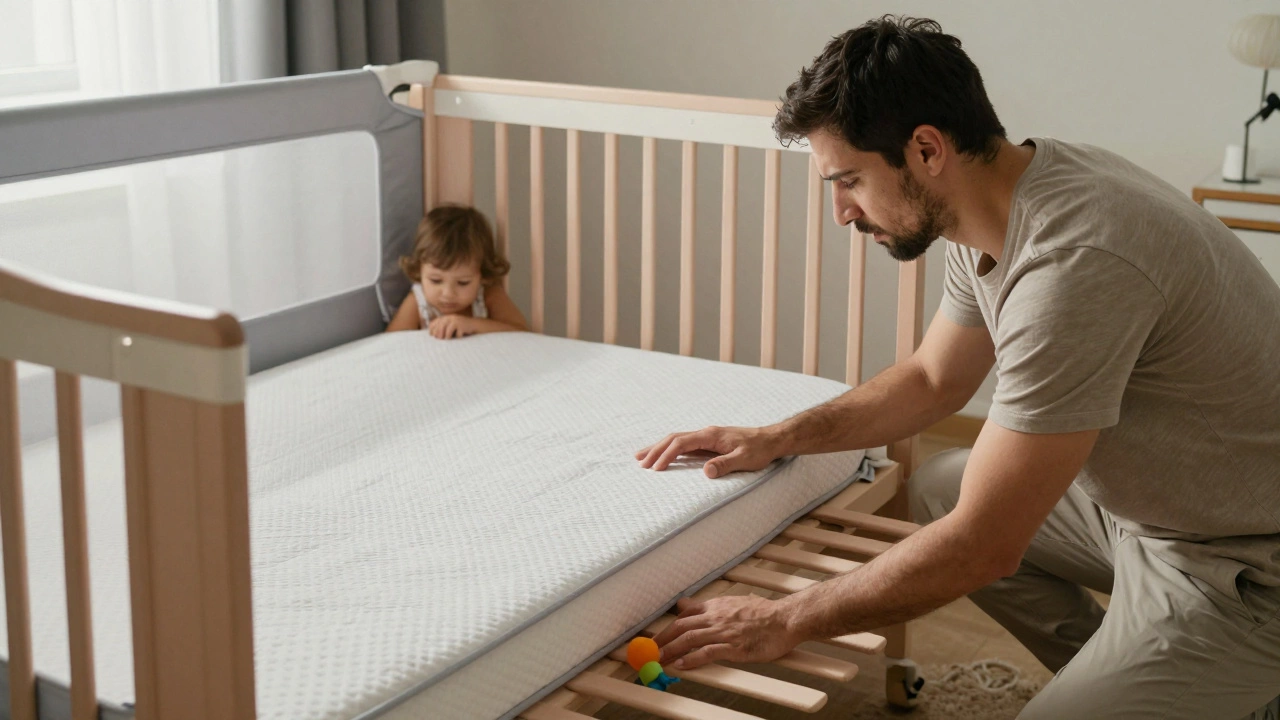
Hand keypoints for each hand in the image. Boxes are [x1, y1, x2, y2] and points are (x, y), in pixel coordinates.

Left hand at [428, 315, 474, 339]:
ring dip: (447, 338)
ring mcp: (455, 321)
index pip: (433, 324)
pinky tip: (460, 337)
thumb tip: (433, 336)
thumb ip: (441, 328)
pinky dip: (458, 338)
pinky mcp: (462, 325)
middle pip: (439, 328)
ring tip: (449, 340)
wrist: (474, 324)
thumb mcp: (449, 326)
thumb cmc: (459, 328)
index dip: (432, 332)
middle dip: (439, 336)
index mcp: (444, 317)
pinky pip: (457, 335)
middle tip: (441, 341)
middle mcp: (449, 318)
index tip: (434, 337)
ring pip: (447, 332)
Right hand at [635, 425, 780, 477]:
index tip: (655, 468)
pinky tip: (664, 457)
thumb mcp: (745, 459)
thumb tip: (705, 472)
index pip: (682, 443)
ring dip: (659, 448)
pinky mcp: (709, 443)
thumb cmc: (759, 450)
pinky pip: (684, 445)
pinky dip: (670, 450)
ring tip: (642, 457)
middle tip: (639, 462)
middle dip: (655, 449)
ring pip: (677, 440)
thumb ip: (725, 464)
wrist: (771, 439)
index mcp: (711, 436)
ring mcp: (706, 437)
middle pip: (673, 438)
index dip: (666, 455)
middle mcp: (706, 433)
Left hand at [653, 596, 800, 670]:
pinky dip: (692, 659)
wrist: (785, 619)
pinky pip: (707, 652)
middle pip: (681, 627)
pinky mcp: (733, 646)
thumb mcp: (735, 602)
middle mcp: (716, 617)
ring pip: (689, 640)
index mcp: (716, 606)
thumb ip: (712, 606)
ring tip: (659, 660)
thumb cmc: (764, 613)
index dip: (668, 626)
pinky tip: (681, 666)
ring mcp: (723, 632)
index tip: (658, 636)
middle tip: (650, 651)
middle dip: (662, 639)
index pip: (685, 615)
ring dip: (671, 651)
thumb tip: (688, 604)